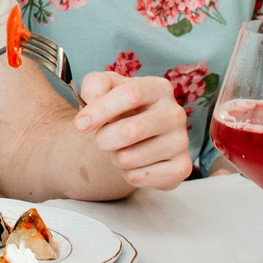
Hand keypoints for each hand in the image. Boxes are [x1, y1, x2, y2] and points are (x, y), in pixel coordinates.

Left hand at [72, 70, 194, 190]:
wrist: (137, 136)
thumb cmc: (120, 108)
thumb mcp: (105, 88)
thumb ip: (94, 84)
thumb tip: (92, 98)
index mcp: (159, 88)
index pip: (130, 94)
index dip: (101, 110)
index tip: (80, 124)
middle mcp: (175, 113)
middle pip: (130, 130)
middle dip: (104, 139)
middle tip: (102, 138)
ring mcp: (181, 141)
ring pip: (130, 158)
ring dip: (116, 157)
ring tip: (122, 149)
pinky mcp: (182, 168)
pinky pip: (141, 178)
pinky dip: (128, 175)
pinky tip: (135, 164)